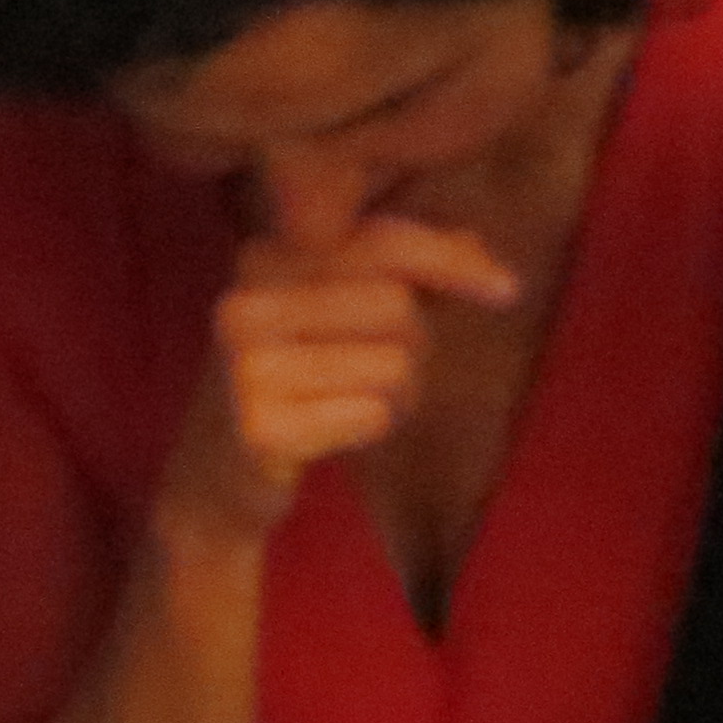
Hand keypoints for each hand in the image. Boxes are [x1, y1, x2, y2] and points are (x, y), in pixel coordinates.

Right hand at [167, 217, 518, 535]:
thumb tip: (476, 246)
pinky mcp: (259, 426)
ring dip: (396, 398)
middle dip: (413, 350)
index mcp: (264, 258)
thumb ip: (402, 275)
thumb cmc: (297, 387)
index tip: (507, 290)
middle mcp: (246, 302)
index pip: (382, 242)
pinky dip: (370, 428)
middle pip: (397, 309)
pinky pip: (371, 415)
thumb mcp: (340, 316)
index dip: (452, 263)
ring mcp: (246, 366)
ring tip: (347, 407)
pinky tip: (328, 436)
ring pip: (393, 367)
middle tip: (369, 378)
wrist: (215, 480)